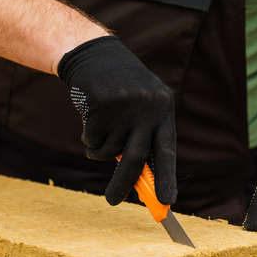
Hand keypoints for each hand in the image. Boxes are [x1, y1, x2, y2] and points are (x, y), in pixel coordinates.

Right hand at [57, 36, 176, 205]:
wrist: (95, 55)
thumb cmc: (121, 90)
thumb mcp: (141, 108)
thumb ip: (143, 139)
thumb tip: (141, 182)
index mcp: (163, 109)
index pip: (167, 151)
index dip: (166, 178)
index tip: (166, 201)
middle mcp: (147, 108)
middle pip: (137, 158)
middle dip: (123, 184)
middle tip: (112, 202)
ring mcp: (124, 106)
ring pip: (109, 151)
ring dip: (100, 152)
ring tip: (100, 132)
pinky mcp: (101, 104)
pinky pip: (92, 140)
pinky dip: (89, 139)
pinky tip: (91, 117)